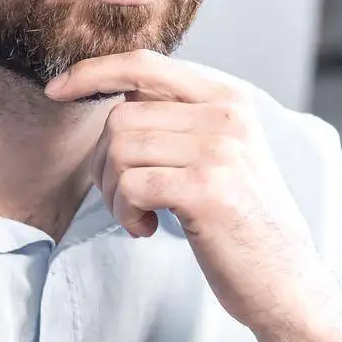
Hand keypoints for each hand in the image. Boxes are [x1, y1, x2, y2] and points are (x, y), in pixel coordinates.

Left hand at [46, 51, 341, 341]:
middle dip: (104, 162)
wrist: (284, 278)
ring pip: (120, 151)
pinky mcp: (206, 189)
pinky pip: (130, 187)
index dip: (92, 71)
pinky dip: (124, 213)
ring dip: (114, 193)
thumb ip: (179, 117)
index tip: (56, 90)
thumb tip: (114, 92)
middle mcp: (226, 114)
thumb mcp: (222, 151)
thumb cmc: (241, 217)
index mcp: (228, 96)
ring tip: (138, 215)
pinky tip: (145, 229)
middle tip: (124, 197)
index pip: (145, 64)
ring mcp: (219, 150)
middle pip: (122, 117)